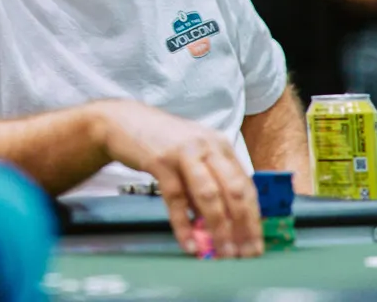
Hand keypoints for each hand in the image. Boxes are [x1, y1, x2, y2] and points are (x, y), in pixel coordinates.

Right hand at [92, 100, 261, 259]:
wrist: (121, 121)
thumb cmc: (160, 141)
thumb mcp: (193, 155)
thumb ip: (208, 182)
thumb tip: (222, 224)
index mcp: (220, 146)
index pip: (245, 186)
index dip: (253, 219)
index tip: (255, 244)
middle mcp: (207, 146)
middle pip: (233, 191)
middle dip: (243, 227)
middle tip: (245, 255)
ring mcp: (184, 152)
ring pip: (209, 195)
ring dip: (219, 228)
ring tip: (223, 253)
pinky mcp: (160, 161)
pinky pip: (176, 199)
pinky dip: (184, 225)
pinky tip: (189, 244)